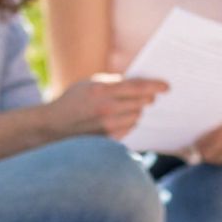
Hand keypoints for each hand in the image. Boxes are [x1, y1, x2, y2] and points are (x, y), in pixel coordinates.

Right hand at [46, 73, 168, 141]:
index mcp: (102, 90)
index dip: (155, 85)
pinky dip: (129, 122)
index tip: (167, 86)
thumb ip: (114, 82)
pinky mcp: (108, 140)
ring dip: (137, 111)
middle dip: (147, 99)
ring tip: (127, 108)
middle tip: (149, 96)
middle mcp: (107, 109)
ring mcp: (108, 127)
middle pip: (141, 103)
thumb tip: (140, 84)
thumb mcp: (91, 83)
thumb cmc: (73, 100)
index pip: (137, 86)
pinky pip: (129, 128)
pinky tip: (120, 119)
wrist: (54, 126)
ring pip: (137, 117)